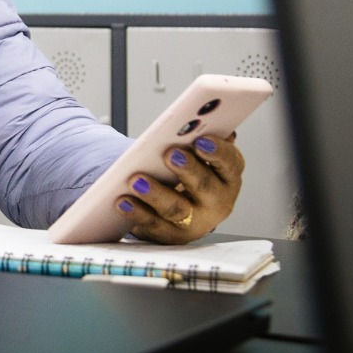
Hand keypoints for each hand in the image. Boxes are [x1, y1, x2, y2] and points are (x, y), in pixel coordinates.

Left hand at [116, 133, 244, 243]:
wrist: (175, 208)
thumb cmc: (187, 173)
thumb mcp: (196, 154)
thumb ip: (199, 136)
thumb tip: (203, 117)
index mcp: (228, 177)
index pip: (230, 162)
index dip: (218, 152)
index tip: (201, 140)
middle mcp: (218, 202)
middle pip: (206, 186)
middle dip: (189, 170)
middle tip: (170, 154)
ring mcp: (196, 222)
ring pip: (178, 209)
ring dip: (157, 193)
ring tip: (136, 180)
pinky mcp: (171, 235)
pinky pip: (154, 225)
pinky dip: (137, 212)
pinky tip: (122, 200)